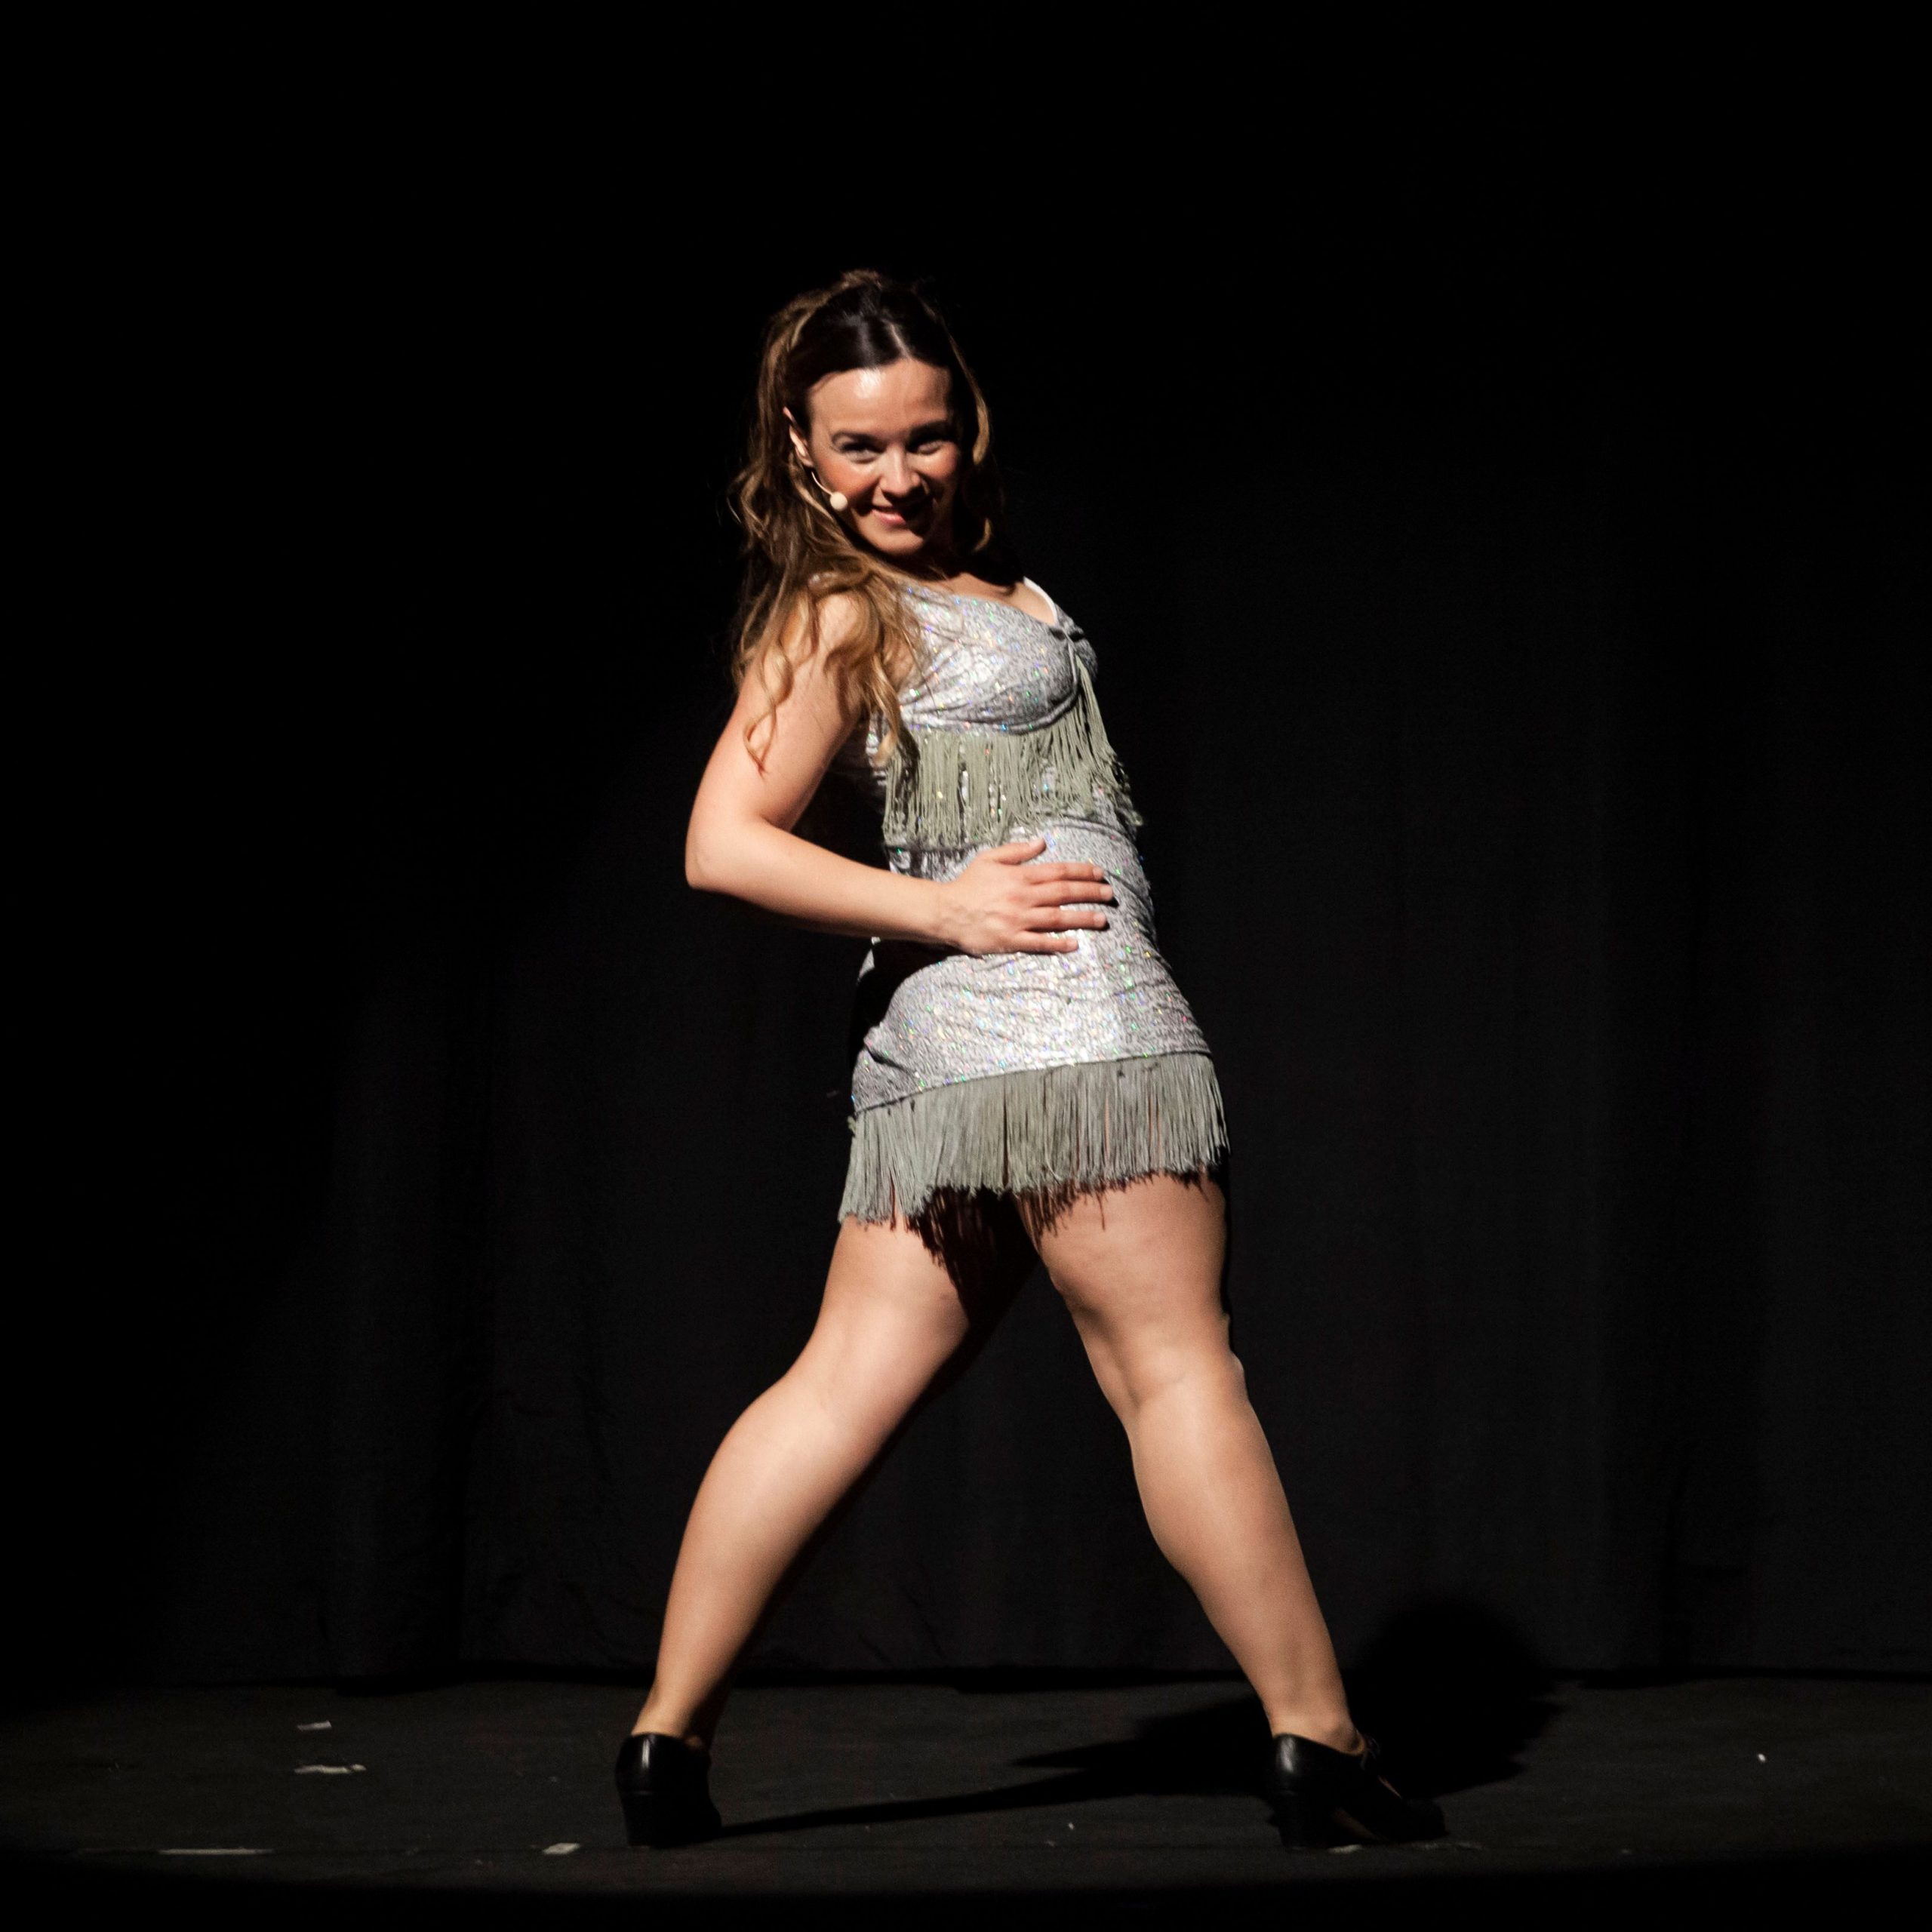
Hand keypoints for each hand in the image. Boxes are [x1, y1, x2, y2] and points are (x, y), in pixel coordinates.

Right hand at [935, 836, 1114, 956]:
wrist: (945, 911)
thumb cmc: (968, 884)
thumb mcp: (990, 858)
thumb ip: (1017, 850)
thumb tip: (1043, 842)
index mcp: (1020, 876)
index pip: (1059, 871)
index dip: (1083, 871)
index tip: (1099, 873)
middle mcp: (1023, 897)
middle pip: (1064, 893)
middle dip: (1090, 892)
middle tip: (1109, 895)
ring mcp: (1019, 920)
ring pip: (1058, 918)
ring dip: (1082, 918)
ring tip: (1102, 919)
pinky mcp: (1011, 940)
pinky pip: (1039, 942)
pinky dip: (1058, 943)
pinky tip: (1074, 944)